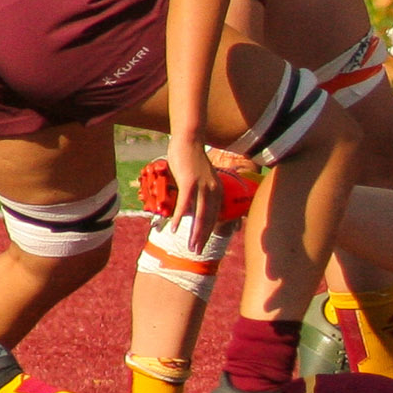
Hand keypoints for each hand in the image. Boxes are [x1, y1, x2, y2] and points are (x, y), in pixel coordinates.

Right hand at [166, 133, 222, 253]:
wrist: (189, 140)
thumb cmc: (192, 158)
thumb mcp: (201, 177)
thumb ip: (199, 191)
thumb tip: (190, 205)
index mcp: (218, 190)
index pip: (215, 216)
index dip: (209, 231)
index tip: (203, 244)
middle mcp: (213, 190)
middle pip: (209, 219)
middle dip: (202, 238)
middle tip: (196, 252)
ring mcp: (202, 187)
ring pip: (200, 216)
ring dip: (194, 233)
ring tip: (190, 247)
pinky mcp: (190, 183)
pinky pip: (185, 205)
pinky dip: (180, 218)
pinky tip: (175, 228)